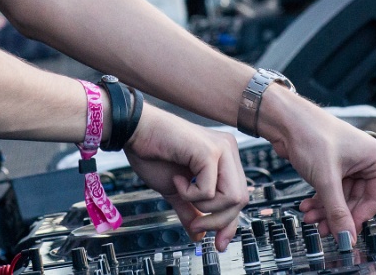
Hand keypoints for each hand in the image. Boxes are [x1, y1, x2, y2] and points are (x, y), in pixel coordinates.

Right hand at [121, 104, 249, 249]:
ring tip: (183, 193)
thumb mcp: (176, 190)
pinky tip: (177, 179)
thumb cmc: (153, 154)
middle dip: (218, 220)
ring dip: (205, 207)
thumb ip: (191, 209)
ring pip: (232, 197)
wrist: (134, 131)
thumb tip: (199, 235)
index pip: (239, 196)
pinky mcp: (209, 151)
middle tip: (195, 223)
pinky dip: (191, 194)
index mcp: (224, 156)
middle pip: (241, 200)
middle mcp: (228, 149)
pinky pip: (210, 190)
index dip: (230, 223)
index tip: (217, 243)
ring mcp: (221, 148)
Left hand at [259, 91, 375, 238]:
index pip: (375, 199)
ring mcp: (349, 164)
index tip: (345, 233)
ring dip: (325, 210)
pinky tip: (308, 207)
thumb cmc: (310, 133)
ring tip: (310, 218)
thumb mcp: (326, 179)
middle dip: (336, 214)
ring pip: (342, 198)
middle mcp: (366, 161)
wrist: (284, 119)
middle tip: (322, 228)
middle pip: (356, 201)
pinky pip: (331, 190)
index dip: (358, 218)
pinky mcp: (333, 166)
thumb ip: (337, 211)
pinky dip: (320, 200)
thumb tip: (347, 237)